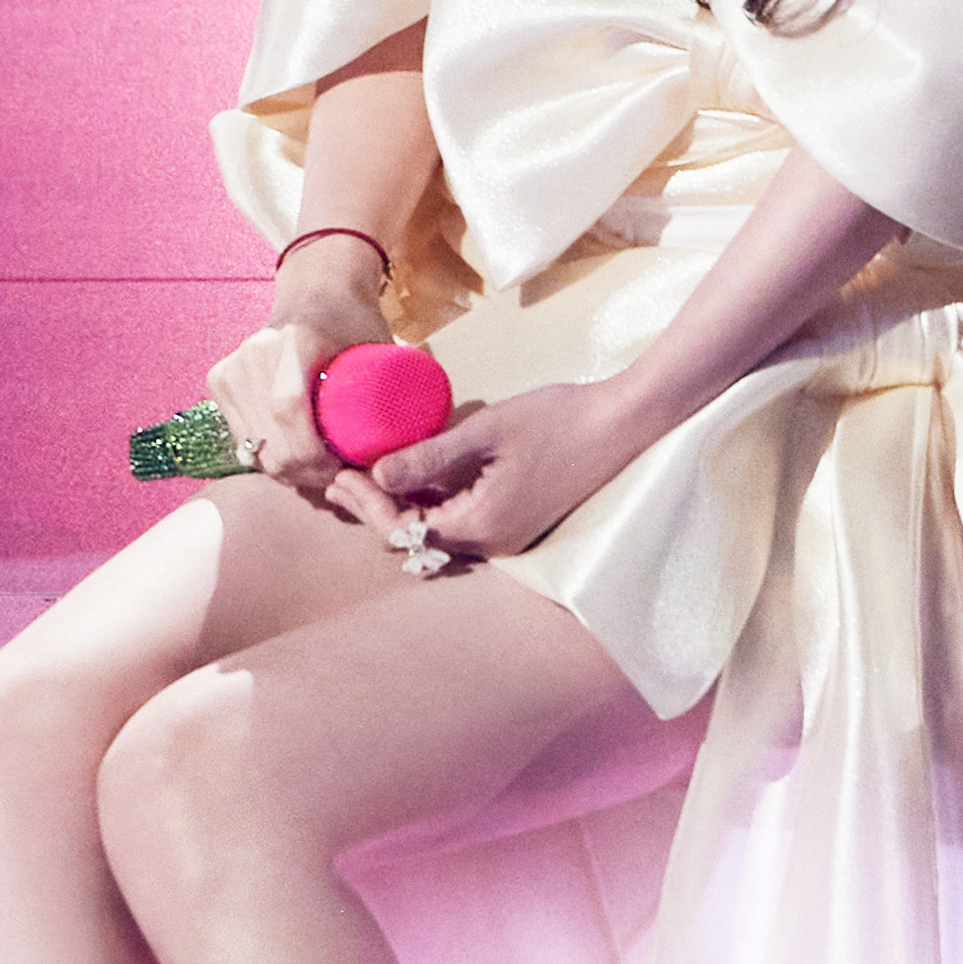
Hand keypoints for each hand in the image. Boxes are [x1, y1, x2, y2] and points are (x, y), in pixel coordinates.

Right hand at [206, 261, 388, 512]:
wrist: (316, 289)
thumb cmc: (355, 323)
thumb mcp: (379, 351)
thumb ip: (392, 398)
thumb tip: (402, 460)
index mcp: (296, 340)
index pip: (288, 410)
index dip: (313, 456)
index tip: (341, 470)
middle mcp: (255, 352)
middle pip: (269, 441)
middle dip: (304, 474)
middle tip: (335, 477)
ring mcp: (232, 366)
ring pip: (252, 448)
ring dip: (285, 470)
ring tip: (317, 468)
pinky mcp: (219, 380)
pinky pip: (240, 439)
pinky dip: (266, 456)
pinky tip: (292, 455)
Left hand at [367, 381, 644, 565]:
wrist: (623, 424)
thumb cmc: (557, 420)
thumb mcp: (486, 432)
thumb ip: (430, 457)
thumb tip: (377, 475)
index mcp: (483, 525)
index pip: (406, 531)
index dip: (368, 504)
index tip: (340, 472)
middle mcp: (493, 544)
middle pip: (417, 540)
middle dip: (376, 510)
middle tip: (340, 476)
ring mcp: (508, 536)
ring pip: (438, 534)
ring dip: (401, 508)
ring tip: (365, 475)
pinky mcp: (517, 521)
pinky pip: (461, 523)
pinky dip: (430, 505)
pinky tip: (411, 477)